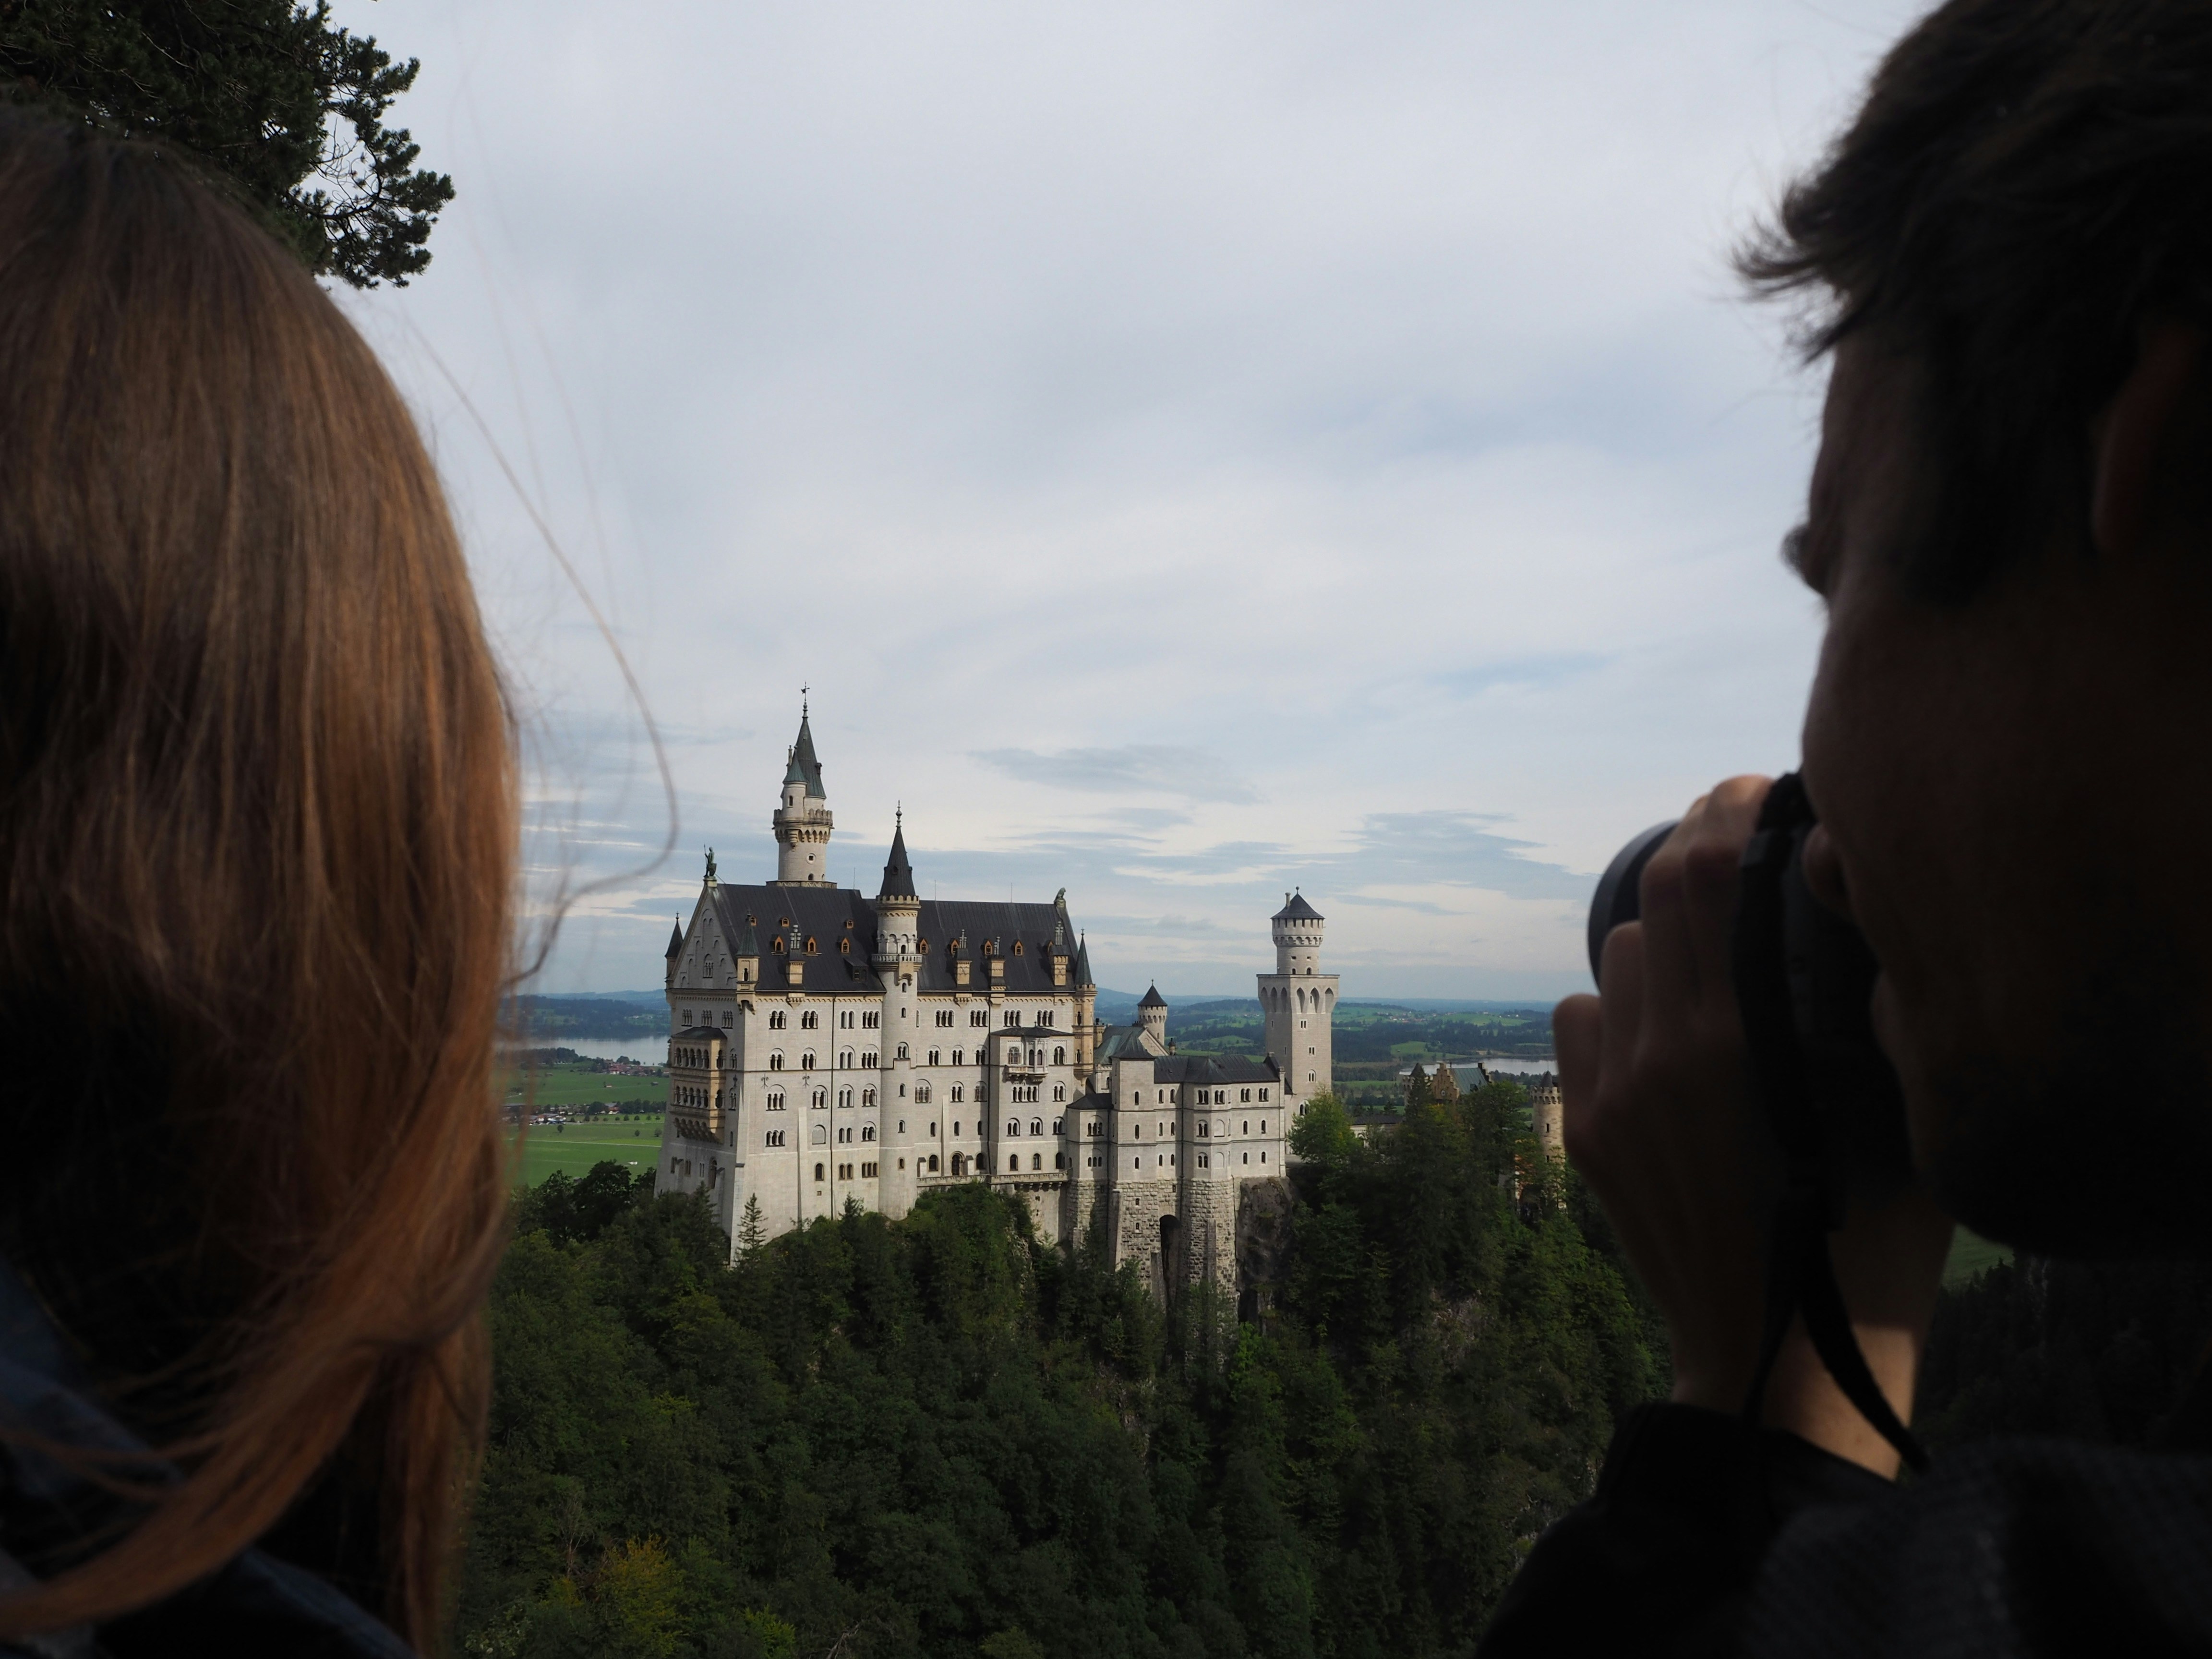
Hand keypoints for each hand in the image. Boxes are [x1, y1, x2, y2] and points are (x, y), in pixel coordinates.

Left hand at [1555, 778, 1953, 1477]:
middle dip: (1696, 853)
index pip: (1707, 875)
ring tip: (1713, 980)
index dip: (1726, 813)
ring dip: (1664, 948)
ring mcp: (1613, 1094)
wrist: (1774, 1357)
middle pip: (1657, 895)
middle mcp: (1665, 1057)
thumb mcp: (1898, 1113)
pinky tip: (1662, 1043)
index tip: (1756, 794)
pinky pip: (1581, 1019)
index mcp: (1743, 1044)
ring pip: (1619, 957)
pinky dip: (1616, 1011)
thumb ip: (1868, 1006)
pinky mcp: (1582, 1131)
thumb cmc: (1866, 1239)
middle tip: (1737, 848)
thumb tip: (1841, 892)